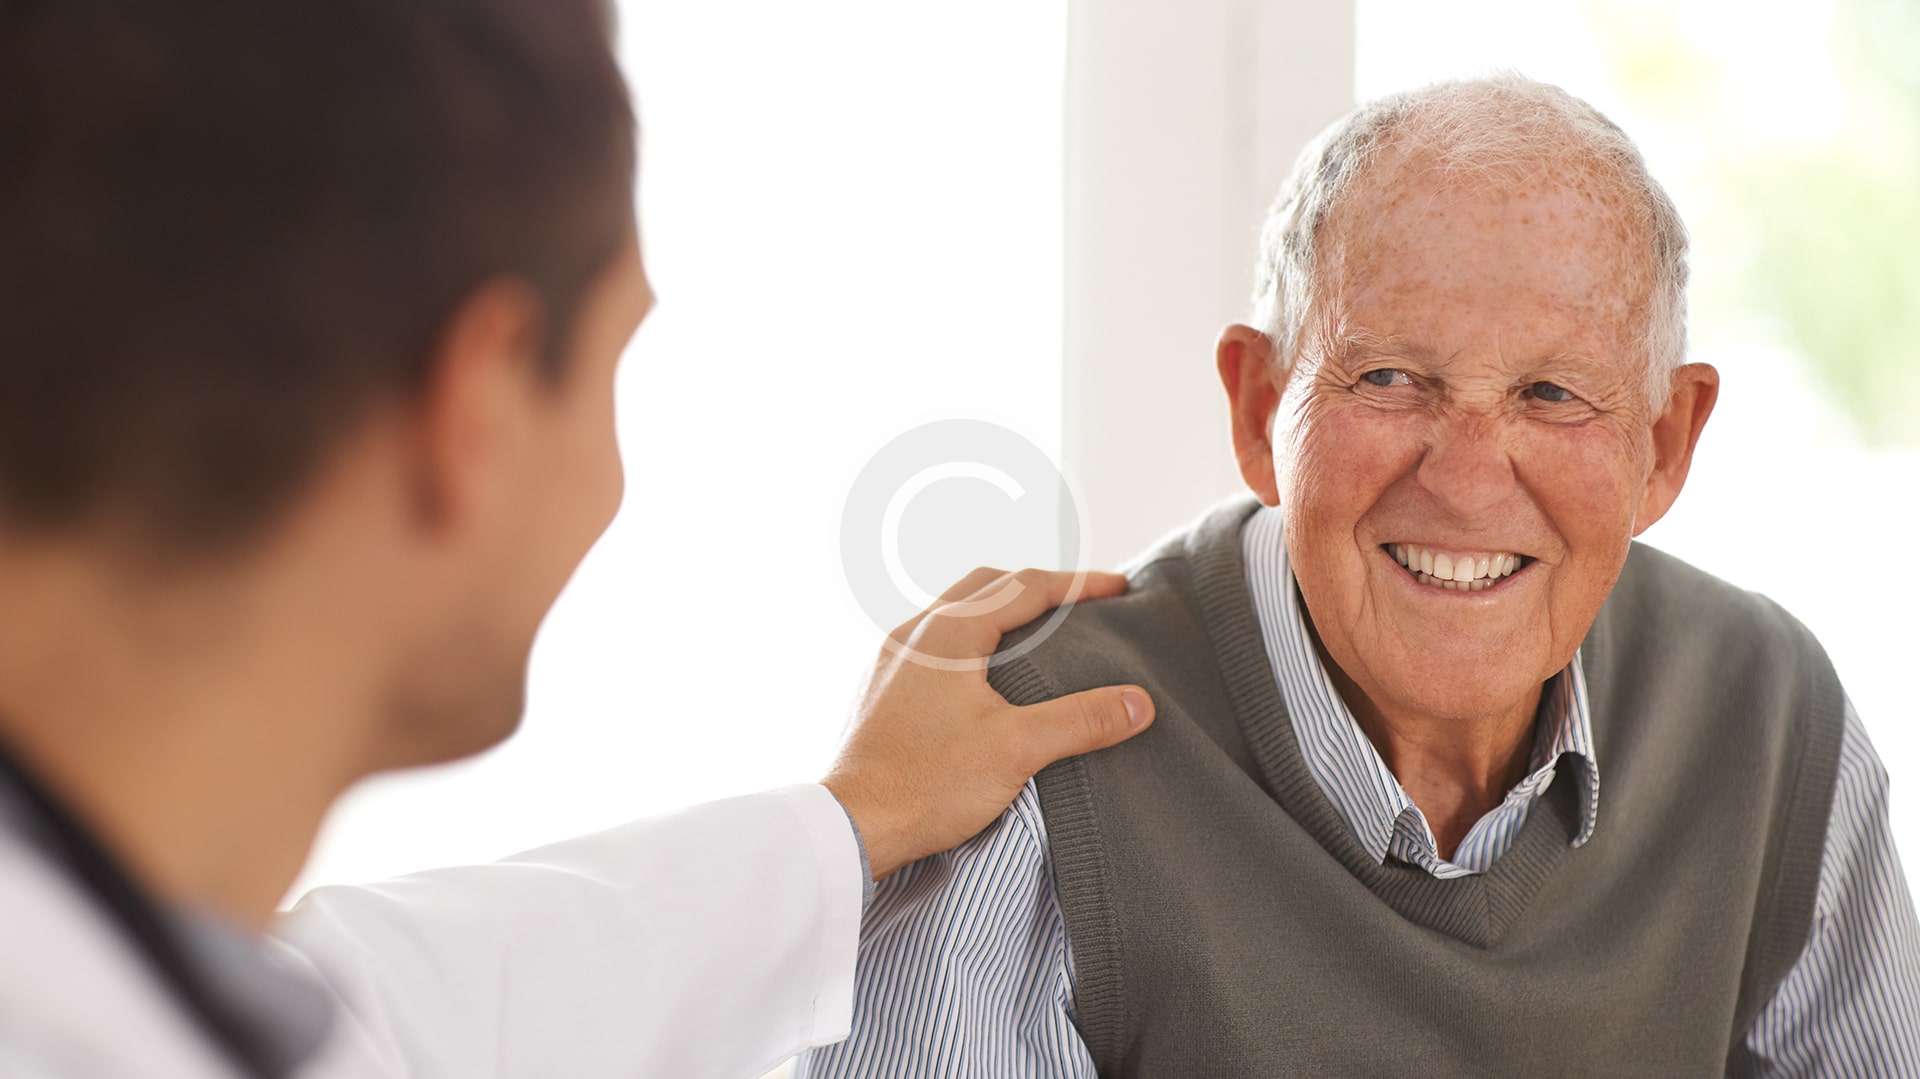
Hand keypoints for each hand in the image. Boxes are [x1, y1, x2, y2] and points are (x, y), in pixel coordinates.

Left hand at [821, 567, 1154, 879]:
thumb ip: (1081, 720)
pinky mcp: (883, 688)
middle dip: (1040, 587)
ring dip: (1004, 610)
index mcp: (948, 632)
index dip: (1079, 584)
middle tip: (1084, 601)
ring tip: (1044, 630)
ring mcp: (892, 659)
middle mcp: (915, 632)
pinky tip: (990, 671)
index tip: (1120, 587)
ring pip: (958, 611)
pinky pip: (937, 642)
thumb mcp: (1017, 749)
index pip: (1026, 586)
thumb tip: (1139, 702)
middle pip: (988, 585)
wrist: (851, 827)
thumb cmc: (927, 784)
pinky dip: (976, 639)